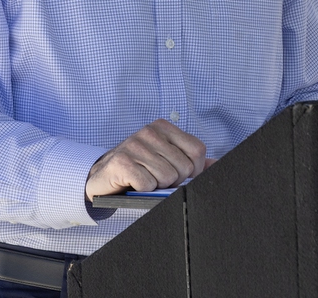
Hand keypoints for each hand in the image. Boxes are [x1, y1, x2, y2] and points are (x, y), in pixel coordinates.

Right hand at [85, 120, 207, 199]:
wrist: (101, 176)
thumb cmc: (136, 167)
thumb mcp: (164, 158)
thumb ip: (190, 159)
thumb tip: (216, 164)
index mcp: (163, 127)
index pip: (197, 150)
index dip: (195, 170)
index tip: (182, 176)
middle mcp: (149, 131)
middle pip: (184, 167)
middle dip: (174, 181)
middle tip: (157, 178)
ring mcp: (134, 145)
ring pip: (167, 177)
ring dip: (157, 186)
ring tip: (144, 179)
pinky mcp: (122, 162)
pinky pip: (148, 185)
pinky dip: (143, 190)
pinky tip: (134, 183)